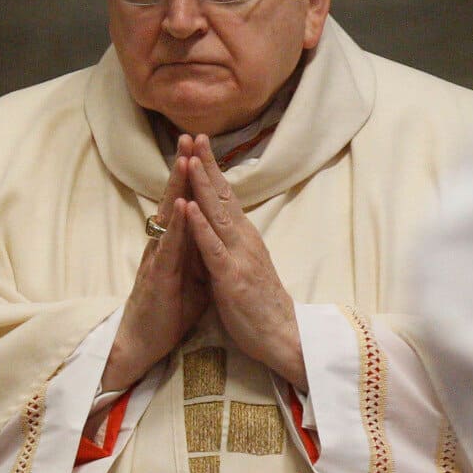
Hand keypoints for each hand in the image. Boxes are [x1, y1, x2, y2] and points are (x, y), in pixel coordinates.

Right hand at [102, 142, 209, 392]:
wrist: (143, 344)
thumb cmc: (167, 311)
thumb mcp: (191, 276)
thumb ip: (197, 252)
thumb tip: (209, 233)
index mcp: (174, 244)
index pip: (184, 202)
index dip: (192, 176)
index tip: (200, 148)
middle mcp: (163, 245)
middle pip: (174, 199)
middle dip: (182, 168)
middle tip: (188, 136)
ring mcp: (159, 259)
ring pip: (169, 217)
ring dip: (177, 188)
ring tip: (185, 159)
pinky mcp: (159, 278)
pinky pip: (169, 249)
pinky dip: (176, 227)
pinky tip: (181, 207)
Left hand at [179, 135, 306, 391]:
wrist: (284, 336)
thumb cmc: (260, 305)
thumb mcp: (244, 266)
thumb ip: (230, 244)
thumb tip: (217, 226)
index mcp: (244, 237)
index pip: (226, 196)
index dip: (212, 170)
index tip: (199, 145)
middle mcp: (244, 239)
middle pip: (223, 195)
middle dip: (206, 165)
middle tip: (194, 136)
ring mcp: (239, 256)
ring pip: (217, 214)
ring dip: (201, 186)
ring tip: (188, 160)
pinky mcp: (232, 277)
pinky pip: (212, 247)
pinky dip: (199, 225)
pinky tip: (189, 207)